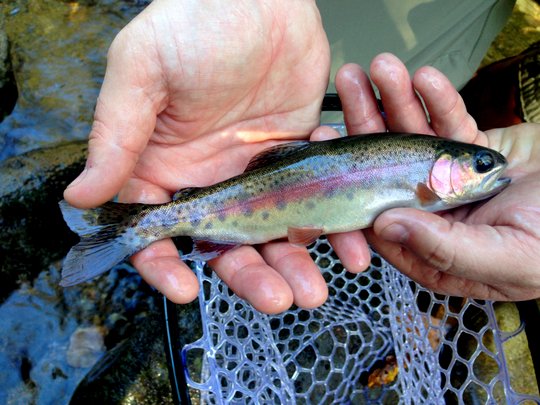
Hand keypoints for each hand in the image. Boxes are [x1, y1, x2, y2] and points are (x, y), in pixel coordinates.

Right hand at [64, 0, 339, 311]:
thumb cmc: (193, 22)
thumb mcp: (141, 71)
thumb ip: (115, 137)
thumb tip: (81, 197)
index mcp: (164, 166)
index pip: (157, 231)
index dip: (164, 264)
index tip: (184, 289)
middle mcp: (211, 179)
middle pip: (226, 244)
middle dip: (251, 276)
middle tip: (279, 300)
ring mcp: (258, 174)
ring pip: (274, 233)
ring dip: (294, 263)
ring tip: (316, 289)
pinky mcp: (298, 160)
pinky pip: (317, 201)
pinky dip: (335, 225)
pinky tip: (351, 243)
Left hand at [333, 53, 539, 300]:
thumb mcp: (508, 257)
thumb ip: (443, 247)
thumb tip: (383, 227)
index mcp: (431, 249)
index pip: (377, 219)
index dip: (348, 184)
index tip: (326, 147)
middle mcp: (432, 213)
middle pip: (386, 169)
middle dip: (367, 125)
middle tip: (348, 86)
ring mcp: (447, 180)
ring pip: (413, 138)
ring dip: (396, 101)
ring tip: (380, 67)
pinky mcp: (469, 152)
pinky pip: (449, 122)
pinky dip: (437, 99)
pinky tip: (422, 77)